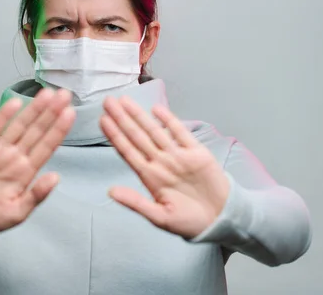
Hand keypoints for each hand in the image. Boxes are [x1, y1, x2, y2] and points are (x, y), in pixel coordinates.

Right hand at [0, 88, 74, 236]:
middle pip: (37, 131)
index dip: (59, 129)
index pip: (47, 145)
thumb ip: (37, 195)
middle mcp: (16, 156)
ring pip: (19, 125)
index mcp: (27, 170)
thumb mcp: (18, 212)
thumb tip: (56, 177)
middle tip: (64, 94)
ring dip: (33, 109)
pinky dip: (3, 115)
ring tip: (47, 93)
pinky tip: (16, 102)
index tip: (71, 113)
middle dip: (51, 112)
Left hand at [100, 96, 230, 238]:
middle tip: (107, 101)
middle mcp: (160, 162)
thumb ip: (135, 203)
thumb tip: (110, 192)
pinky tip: (157, 109)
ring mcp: (177, 155)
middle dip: (122, 119)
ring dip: (140, 115)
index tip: (102, 120)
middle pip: (137, 136)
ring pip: (154, 131)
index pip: (127, 151)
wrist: (220, 219)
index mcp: (149, 176)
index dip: (114, 136)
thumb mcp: (159, 217)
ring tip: (125, 101)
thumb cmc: (188, 222)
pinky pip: (180, 133)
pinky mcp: (196, 152)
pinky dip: (169, 121)